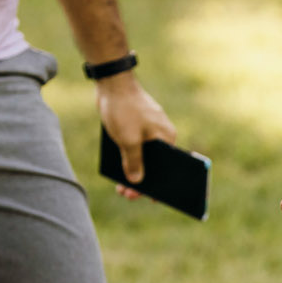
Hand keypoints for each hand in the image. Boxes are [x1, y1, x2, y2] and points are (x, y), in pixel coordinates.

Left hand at [98, 73, 175, 199]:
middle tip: (127, 195)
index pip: (170, 166)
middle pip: (155, 163)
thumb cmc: (124, 110)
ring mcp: (149, 129)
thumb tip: (137, 181)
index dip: (161, 184)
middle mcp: (161, 134)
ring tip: (120, 186)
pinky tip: (117, 170)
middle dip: (141, 181)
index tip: (153, 199)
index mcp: (166, 138)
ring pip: (143, 156)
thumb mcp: (128, 141)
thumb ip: (134, 162)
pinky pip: (135, 146)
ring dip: (132, 171)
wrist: (112, 83)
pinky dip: (128, 158)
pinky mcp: (137, 125)